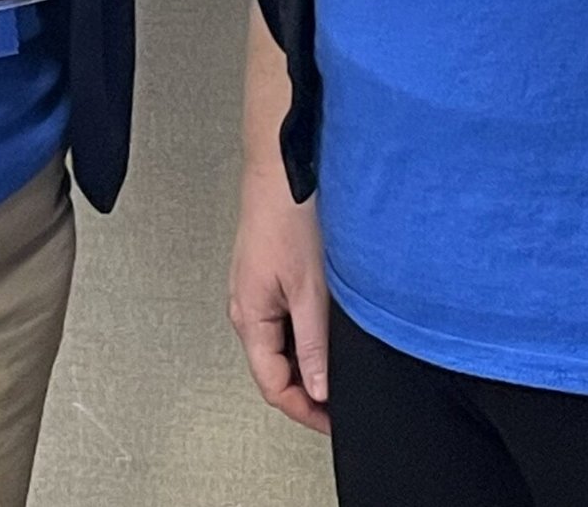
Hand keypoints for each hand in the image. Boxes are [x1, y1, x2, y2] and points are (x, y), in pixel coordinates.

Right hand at [229, 159, 330, 434]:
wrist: (283, 166)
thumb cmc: (287, 215)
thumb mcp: (308, 289)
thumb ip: (313, 344)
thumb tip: (319, 389)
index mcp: (249, 317)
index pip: (274, 386)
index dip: (306, 410)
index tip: (335, 421)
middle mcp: (246, 307)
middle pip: (274, 369)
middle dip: (308, 389)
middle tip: (342, 401)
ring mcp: (254, 290)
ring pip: (279, 345)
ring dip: (307, 361)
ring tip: (339, 367)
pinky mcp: (265, 274)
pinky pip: (282, 319)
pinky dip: (305, 334)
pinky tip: (327, 328)